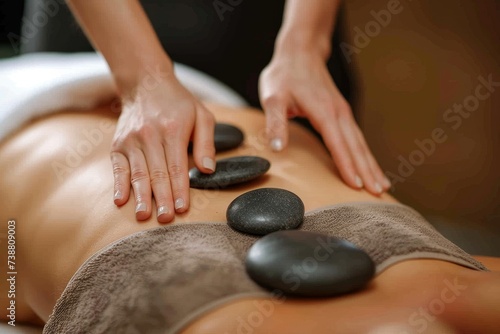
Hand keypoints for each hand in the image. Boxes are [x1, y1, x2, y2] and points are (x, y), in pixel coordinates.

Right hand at [111, 74, 215, 222]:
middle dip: (162, 198)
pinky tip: (120, 200)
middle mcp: (150, 136)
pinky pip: (118, 168)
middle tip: (166, 219)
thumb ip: (206, 143)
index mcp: (172, 130)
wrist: (146, 83)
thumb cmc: (179, 103)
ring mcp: (131, 140)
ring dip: (141, 196)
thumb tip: (208, 170)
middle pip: (157, 173)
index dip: (180, 189)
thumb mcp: (202, 115)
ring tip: (144, 216)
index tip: (183, 208)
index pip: (177, 167)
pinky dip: (118, 184)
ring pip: (137, 173)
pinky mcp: (118, 144)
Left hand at [259, 51, 390, 194]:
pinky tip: (370, 166)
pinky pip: (357, 138)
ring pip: (360, 143)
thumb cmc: (284, 76)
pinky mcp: (341, 113)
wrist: (299, 53)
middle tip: (379, 194)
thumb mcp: (273, 98)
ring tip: (382, 186)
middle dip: (368, 171)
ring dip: (371, 165)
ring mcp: (342, 113)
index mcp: (324, 112)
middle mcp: (338, 113)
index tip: (357, 186)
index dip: (347, 166)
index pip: (338, 144)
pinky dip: (365, 154)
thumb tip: (277, 148)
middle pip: (356, 147)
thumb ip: (275, 123)